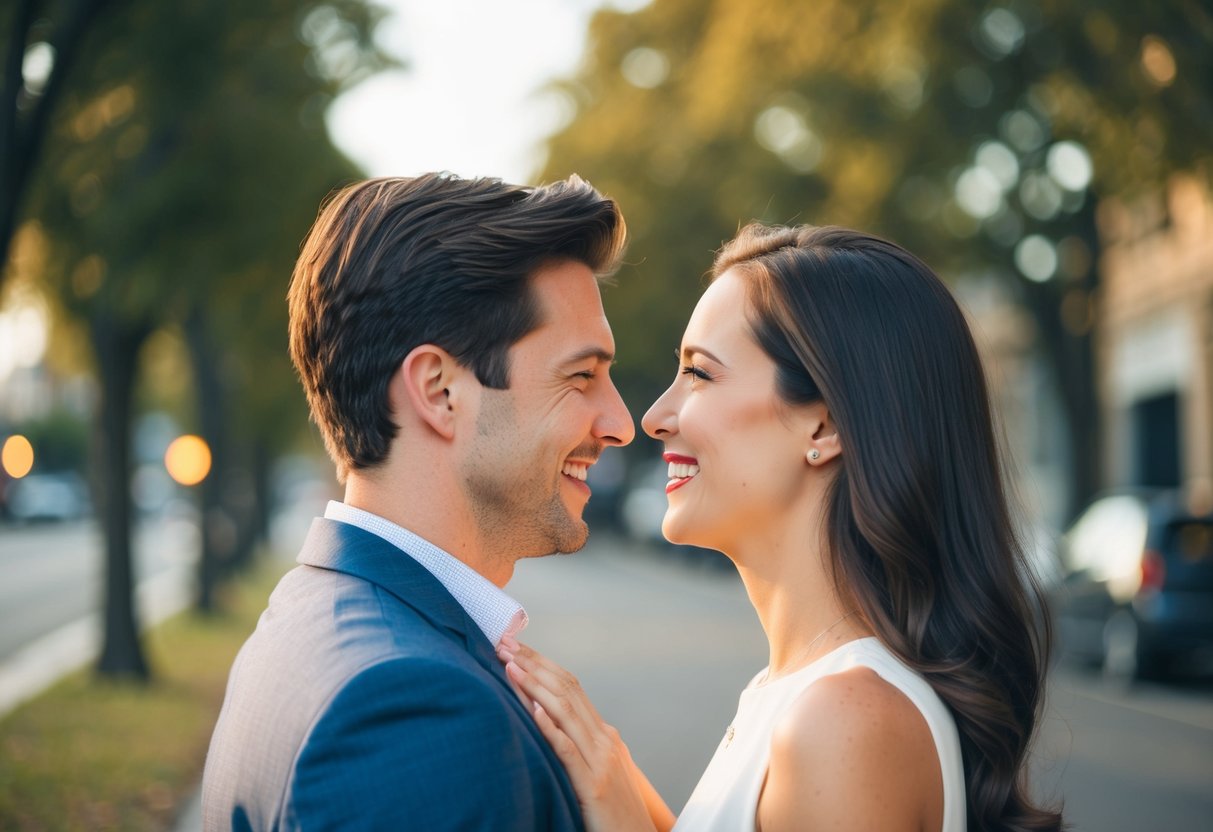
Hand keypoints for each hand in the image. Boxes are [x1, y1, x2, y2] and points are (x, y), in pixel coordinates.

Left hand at [497, 635, 657, 831]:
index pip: (571, 686)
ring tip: (510, 666)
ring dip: (534, 685)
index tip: (517, 646)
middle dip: (534, 664)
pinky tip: (533, 711)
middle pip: (566, 690)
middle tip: (504, 642)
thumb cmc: (613, 813)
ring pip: (566, 712)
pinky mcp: (593, 786)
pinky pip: (569, 751)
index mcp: (603, 735)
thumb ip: (579, 746)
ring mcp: (600, 761)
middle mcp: (604, 740)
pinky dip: (551, 728)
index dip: (543, 663)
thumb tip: (546, 721)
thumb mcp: (597, 771)